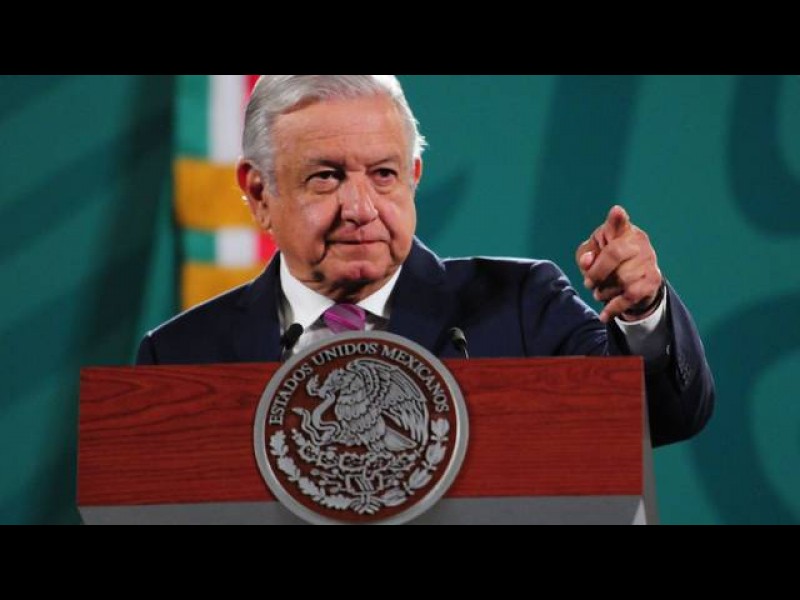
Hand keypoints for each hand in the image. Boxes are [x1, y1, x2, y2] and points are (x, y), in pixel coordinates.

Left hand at [575, 205, 662, 322]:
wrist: (633, 284)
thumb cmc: (606, 263)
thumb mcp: (591, 256)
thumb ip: (585, 256)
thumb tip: (587, 261)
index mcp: (621, 231)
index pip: (618, 222)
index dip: (616, 218)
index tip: (616, 212)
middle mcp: (638, 242)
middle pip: (614, 254)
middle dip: (596, 272)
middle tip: (588, 283)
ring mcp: (649, 260)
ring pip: (621, 278)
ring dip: (604, 291)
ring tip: (600, 292)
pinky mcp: (653, 280)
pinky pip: (630, 296)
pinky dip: (614, 307)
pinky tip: (604, 315)